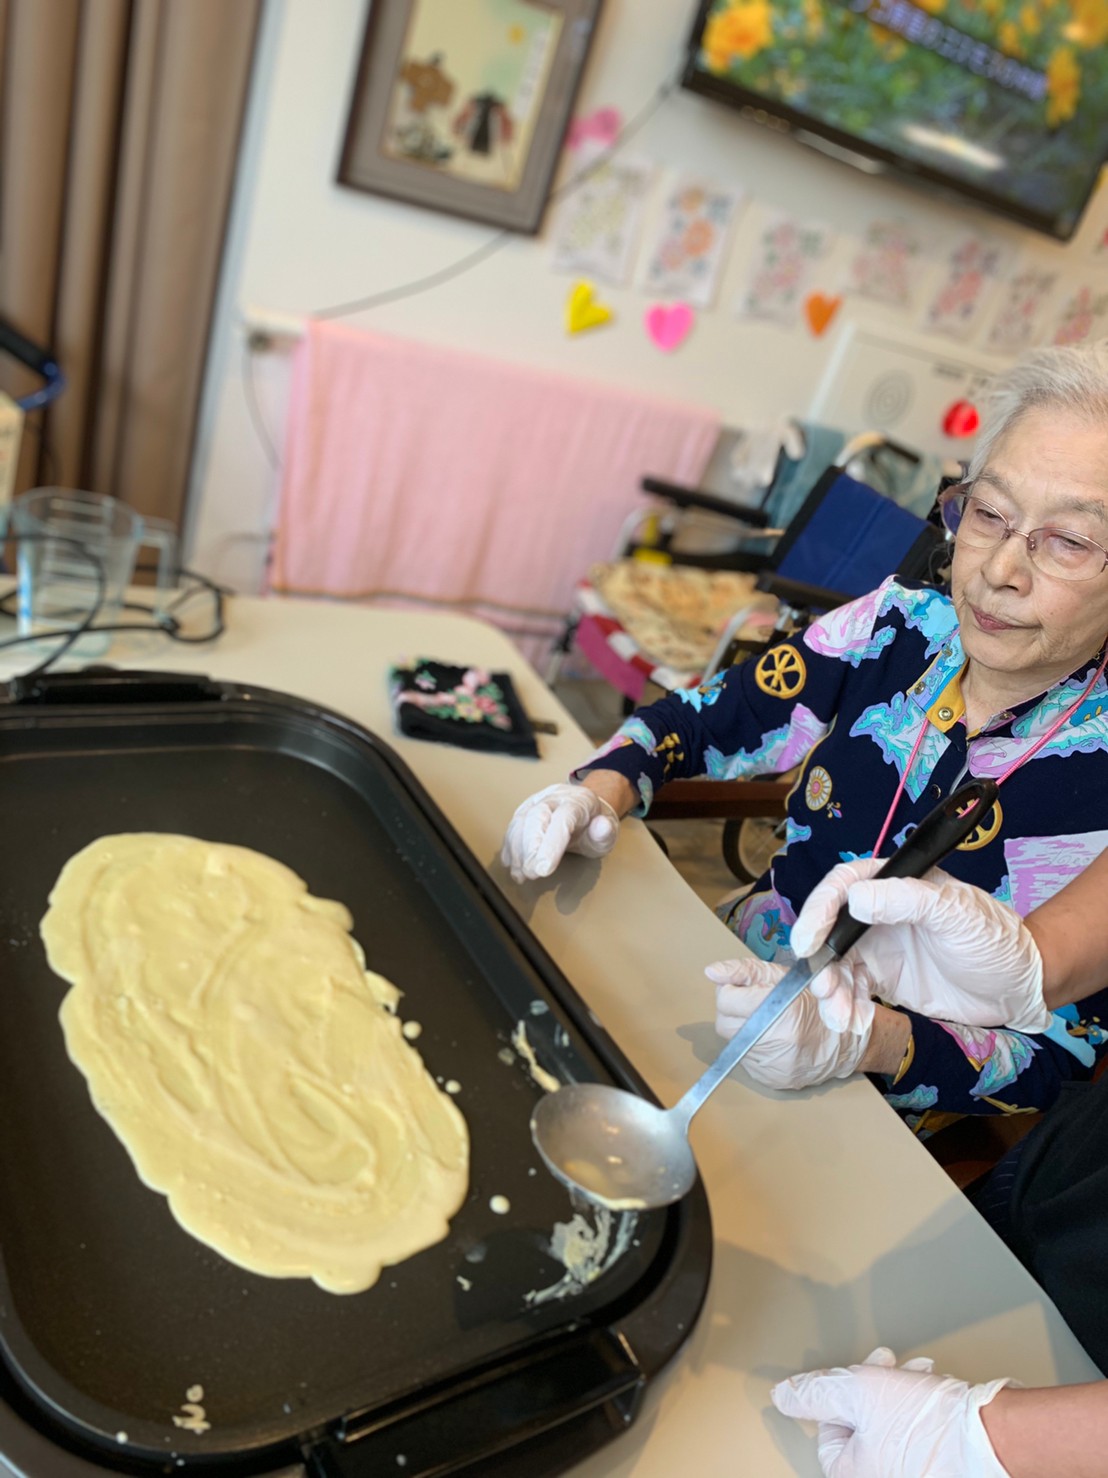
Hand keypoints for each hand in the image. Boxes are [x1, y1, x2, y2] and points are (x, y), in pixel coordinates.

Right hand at [500, 783, 619, 882]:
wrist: (585, 811)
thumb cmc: (595, 825)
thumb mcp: (609, 832)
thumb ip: (606, 832)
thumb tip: (602, 827)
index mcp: (578, 802)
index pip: (563, 818)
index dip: (551, 844)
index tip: (543, 868)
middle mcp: (554, 798)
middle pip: (536, 817)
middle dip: (530, 848)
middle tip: (531, 873)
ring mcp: (536, 802)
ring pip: (519, 822)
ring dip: (517, 851)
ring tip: (522, 874)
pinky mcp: (523, 811)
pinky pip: (511, 827)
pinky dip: (510, 849)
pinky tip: (514, 865)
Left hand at [706, 957, 871, 1089]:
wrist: (847, 1043)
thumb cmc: (819, 1004)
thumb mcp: (784, 976)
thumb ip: (745, 971)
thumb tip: (712, 972)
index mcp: (780, 1012)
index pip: (726, 1001)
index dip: (731, 991)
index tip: (743, 989)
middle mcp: (775, 1042)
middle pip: (724, 1024)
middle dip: (733, 1011)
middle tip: (753, 1004)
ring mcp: (772, 1065)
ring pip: (734, 1043)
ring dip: (744, 1029)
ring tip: (768, 1021)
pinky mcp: (770, 1079)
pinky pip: (747, 1060)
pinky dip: (754, 1047)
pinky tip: (772, 1039)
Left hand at [772, 1346, 1011, 1476]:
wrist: (992, 1434)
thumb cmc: (928, 1422)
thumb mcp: (856, 1391)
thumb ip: (814, 1393)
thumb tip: (783, 1398)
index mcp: (858, 1474)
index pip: (827, 1440)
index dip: (837, 1401)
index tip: (852, 1380)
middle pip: (863, 1429)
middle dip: (872, 1389)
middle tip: (884, 1368)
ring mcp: (917, 1475)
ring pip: (893, 1426)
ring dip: (899, 1391)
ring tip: (916, 1373)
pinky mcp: (943, 1468)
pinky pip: (921, 1435)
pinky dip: (922, 1407)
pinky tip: (933, 1386)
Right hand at [789, 860, 1050, 1034]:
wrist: (1018, 987)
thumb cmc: (993, 938)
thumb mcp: (954, 913)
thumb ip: (906, 900)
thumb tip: (855, 899)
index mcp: (893, 883)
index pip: (844, 886)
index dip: (819, 911)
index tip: (807, 941)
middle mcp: (878, 912)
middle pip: (830, 928)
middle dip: (820, 959)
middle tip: (820, 987)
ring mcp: (878, 946)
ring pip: (837, 964)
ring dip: (831, 990)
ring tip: (838, 1015)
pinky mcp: (883, 978)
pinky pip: (852, 991)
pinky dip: (846, 1007)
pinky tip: (853, 1022)